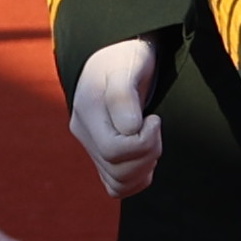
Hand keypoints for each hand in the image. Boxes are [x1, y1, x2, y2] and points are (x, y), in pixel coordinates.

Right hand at [67, 35, 168, 196]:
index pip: (114, 151)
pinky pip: (117, 186)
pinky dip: (137, 180)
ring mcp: (92, 146)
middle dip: (148, 153)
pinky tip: (147, 157)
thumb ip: (123, 96)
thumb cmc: (126, 55)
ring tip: (151, 139)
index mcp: (87, 112)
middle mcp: (84, 133)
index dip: (144, 141)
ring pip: (118, 184)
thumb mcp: (126, 66)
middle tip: (155, 126)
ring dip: (145, 167)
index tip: (155, 118)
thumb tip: (129, 129)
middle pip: (119, 171)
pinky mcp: (103, 155)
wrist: (120, 54)